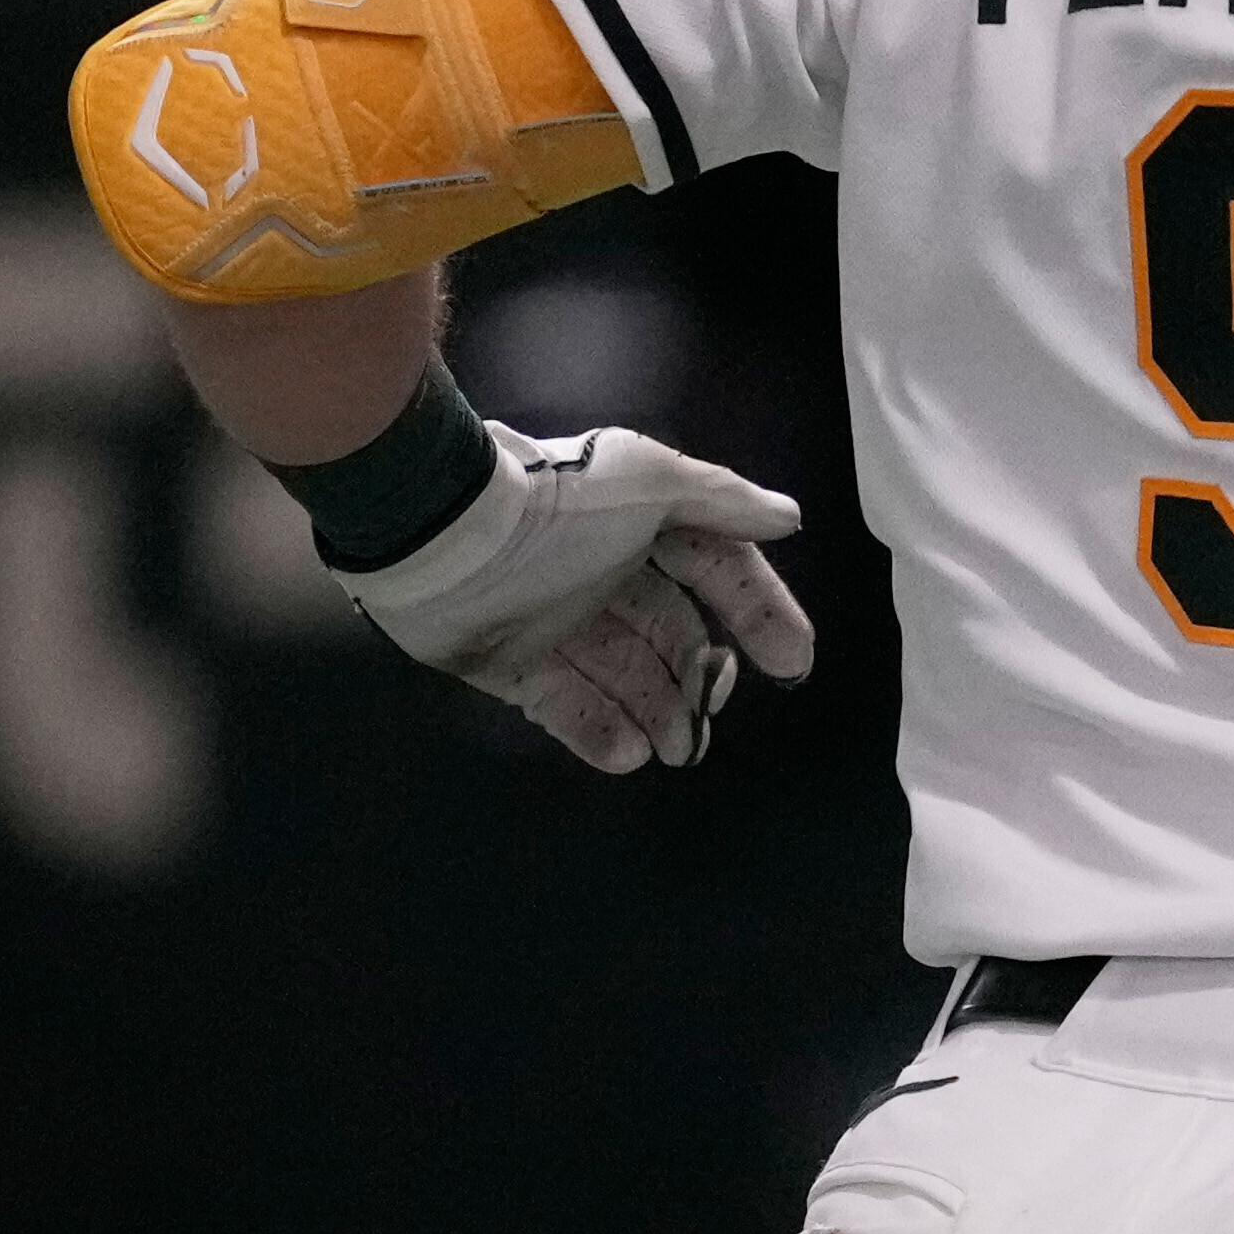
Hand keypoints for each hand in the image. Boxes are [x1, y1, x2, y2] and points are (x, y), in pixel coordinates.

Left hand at [337, 418, 816, 773]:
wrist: (443, 530)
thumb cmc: (558, 503)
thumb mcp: (650, 480)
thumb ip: (722, 500)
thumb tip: (789, 519)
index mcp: (642, 525)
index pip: (717, 572)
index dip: (758, 613)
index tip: (791, 665)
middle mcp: (604, 574)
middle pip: (672, 635)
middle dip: (701, 678)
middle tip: (713, 712)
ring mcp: (557, 622)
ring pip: (625, 677)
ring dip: (658, 714)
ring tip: (678, 748)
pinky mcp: (512, 663)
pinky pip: (566, 705)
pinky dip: (598, 731)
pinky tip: (628, 754)